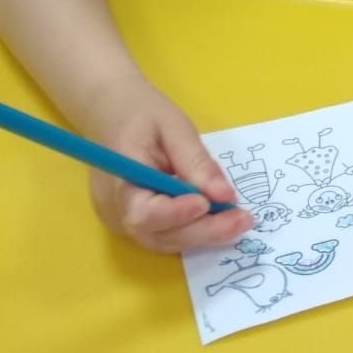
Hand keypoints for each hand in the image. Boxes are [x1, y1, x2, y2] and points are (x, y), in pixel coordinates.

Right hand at [85, 79, 253, 253]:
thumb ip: (196, 162)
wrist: (109, 112)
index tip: (208, 203)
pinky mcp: (132, 222)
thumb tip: (225, 196)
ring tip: (238, 220)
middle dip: (203, 230)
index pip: (143, 212)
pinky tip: (218, 217)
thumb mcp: (173, 126)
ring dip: (202, 234)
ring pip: (164, 240)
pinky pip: (163, 234)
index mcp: (119, 177)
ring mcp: (120, 220)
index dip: (177, 214)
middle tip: (243, 219)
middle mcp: (114, 209)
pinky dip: (192, 229)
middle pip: (158, 234)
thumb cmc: (141, 112)